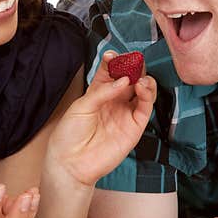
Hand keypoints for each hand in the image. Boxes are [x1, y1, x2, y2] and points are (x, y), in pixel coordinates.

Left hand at [46, 51, 156, 186]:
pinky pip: (146, 108)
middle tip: (133, 60)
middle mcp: (114, 101)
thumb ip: (103, 92)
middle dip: (133, 67)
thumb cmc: (69, 135)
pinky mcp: (134, 127)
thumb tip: (124, 80)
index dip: (114, 61)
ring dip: (145, 80)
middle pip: (130, 79)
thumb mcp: (81, 106)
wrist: (70, 163)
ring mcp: (125, 114)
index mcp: (99, 93)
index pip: (111, 72)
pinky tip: (141, 87)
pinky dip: (147, 95)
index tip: (113, 54)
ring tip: (139, 76)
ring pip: (143, 92)